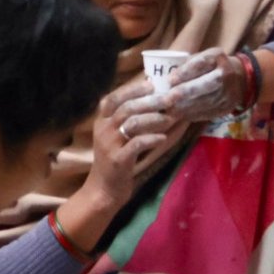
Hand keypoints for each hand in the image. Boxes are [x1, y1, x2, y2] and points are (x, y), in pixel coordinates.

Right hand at [75, 83, 172, 213]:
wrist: (103, 190)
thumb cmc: (116, 160)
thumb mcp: (118, 138)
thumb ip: (132, 121)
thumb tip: (159, 104)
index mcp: (102, 121)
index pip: (114, 97)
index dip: (133, 89)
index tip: (152, 83)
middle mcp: (103, 129)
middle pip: (127, 107)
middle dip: (151, 101)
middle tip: (171, 98)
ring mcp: (109, 144)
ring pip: (132, 123)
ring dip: (154, 118)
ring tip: (171, 118)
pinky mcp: (117, 160)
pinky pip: (136, 144)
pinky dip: (151, 138)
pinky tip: (163, 138)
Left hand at [161, 46, 248, 121]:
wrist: (240, 79)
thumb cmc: (213, 66)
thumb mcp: (203, 57)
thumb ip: (187, 64)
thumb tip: (167, 78)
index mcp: (218, 57)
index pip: (201, 63)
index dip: (185, 72)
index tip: (170, 80)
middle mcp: (226, 74)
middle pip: (205, 84)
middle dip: (185, 92)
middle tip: (168, 98)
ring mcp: (228, 92)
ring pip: (205, 101)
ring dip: (185, 106)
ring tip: (169, 108)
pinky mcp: (226, 108)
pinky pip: (207, 112)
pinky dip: (192, 114)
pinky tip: (180, 114)